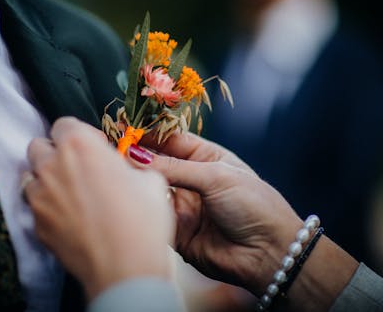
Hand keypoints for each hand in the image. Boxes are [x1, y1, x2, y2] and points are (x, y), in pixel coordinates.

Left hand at [23, 117, 173, 299]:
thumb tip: (123, 169)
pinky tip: (69, 218)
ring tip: (71, 193)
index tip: (97, 148)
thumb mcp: (151, 181)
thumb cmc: (142, 221)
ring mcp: (40, 197)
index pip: (64, 123)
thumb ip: (130, 165)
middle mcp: (52, 166)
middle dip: (57, 152)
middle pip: (40, 146)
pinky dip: (48, 207)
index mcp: (79, 146)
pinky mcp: (37, 226)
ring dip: (47, 179)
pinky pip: (36, 207)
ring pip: (32, 177)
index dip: (82, 134)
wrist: (125, 268)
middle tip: (80, 167)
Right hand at [128, 132, 355, 302]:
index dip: (148, 135)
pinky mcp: (176, 230)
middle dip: (136, 156)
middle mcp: (191, 179)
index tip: (123, 129)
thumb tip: (135, 155)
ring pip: (151, 188)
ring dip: (136, 180)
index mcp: (205, 158)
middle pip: (156, 163)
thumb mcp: (215, 177)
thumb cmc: (253, 205)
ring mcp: (183, 204)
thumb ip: (174, 168)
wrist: (269, 253)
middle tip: (113, 148)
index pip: (170, 140)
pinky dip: (141, 206)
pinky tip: (130, 196)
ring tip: (117, 169)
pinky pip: (153, 215)